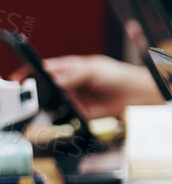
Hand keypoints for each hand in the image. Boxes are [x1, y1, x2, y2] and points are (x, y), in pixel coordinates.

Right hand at [12, 55, 160, 118]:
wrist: (136, 94)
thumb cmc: (119, 75)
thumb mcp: (94, 69)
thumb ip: (73, 74)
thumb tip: (54, 79)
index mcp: (70, 67)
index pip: (45, 69)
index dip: (31, 73)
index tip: (23, 79)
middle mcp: (69, 82)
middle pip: (45, 87)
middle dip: (38, 91)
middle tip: (34, 95)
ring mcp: (73, 97)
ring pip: (51, 102)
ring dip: (47, 105)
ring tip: (47, 105)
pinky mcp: (78, 112)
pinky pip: (64, 116)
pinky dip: (59, 117)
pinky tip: (61, 115)